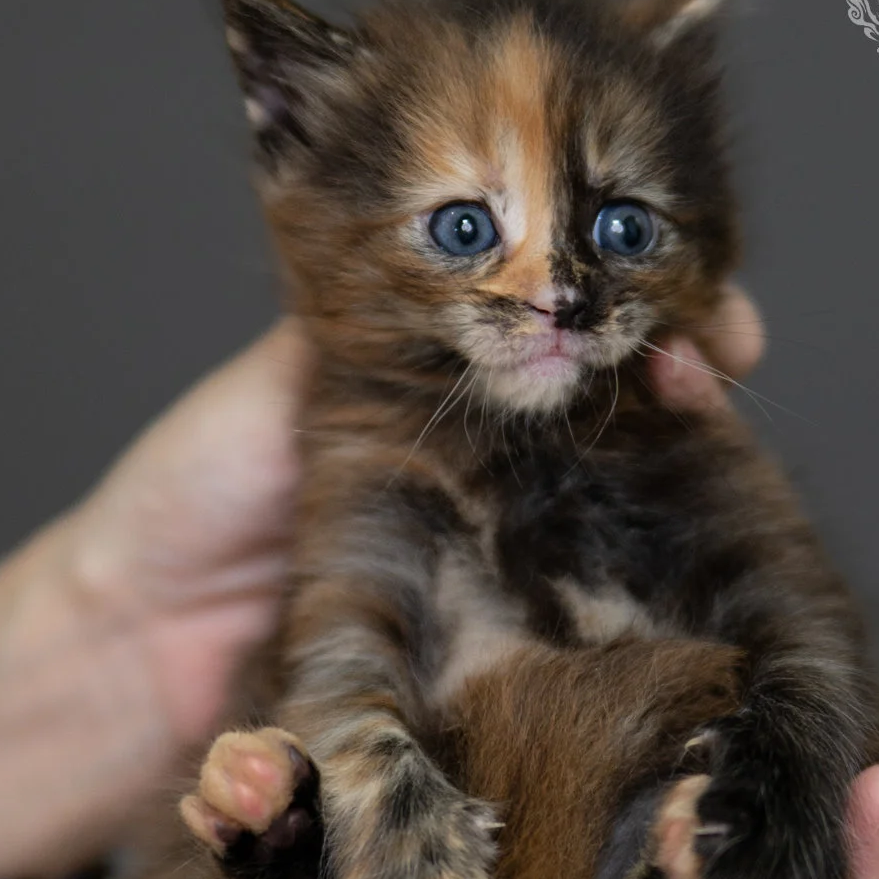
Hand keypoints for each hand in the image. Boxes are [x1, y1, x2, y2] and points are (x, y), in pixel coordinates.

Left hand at [0, 286, 761, 878]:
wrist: (153, 636)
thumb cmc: (197, 494)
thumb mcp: (288, 377)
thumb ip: (375, 320)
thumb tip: (470, 241)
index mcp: (433, 369)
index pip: (547, 304)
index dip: (618, 282)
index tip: (680, 276)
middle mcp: (481, 439)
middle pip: (603, 379)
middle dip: (675, 345)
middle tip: (725, 340)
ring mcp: (501, 518)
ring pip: (616, 462)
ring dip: (680, 428)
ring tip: (712, 394)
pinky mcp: (503, 595)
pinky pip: (588, 556)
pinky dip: (647, 527)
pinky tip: (691, 494)